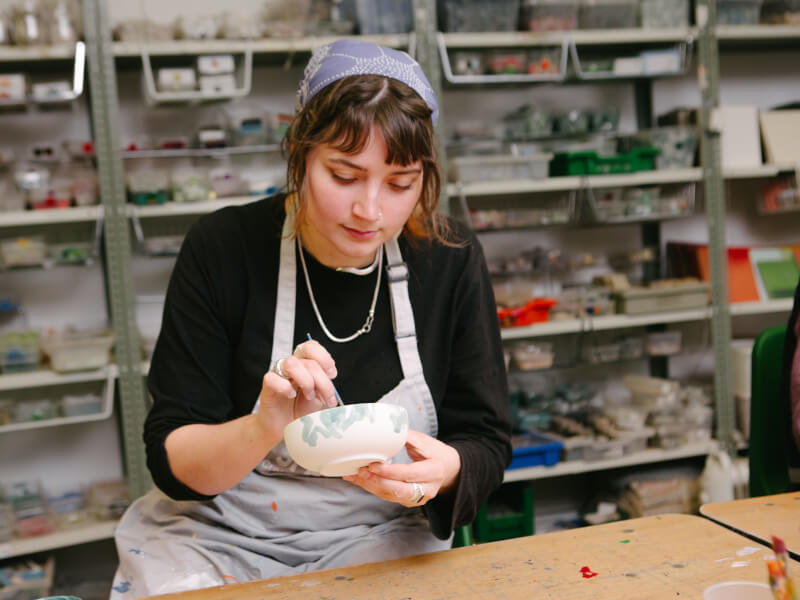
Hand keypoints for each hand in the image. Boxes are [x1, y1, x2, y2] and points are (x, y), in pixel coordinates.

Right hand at [256, 339, 338, 437]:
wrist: (283, 428)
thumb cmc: (300, 410)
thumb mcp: (319, 397)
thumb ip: (324, 387)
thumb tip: (330, 382)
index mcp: (304, 364)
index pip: (311, 347)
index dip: (324, 357)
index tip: (332, 374)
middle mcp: (291, 366)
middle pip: (308, 361)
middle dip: (322, 380)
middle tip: (327, 397)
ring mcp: (278, 374)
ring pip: (292, 364)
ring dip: (306, 381)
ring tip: (309, 396)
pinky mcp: (267, 386)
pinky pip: (273, 378)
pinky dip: (285, 387)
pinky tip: (291, 395)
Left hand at [342, 430, 461, 506]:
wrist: (448, 469)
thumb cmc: (435, 452)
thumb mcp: (425, 441)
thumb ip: (406, 436)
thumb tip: (385, 429)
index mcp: (434, 471)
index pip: (409, 474)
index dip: (389, 471)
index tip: (373, 464)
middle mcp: (427, 489)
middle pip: (399, 490)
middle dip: (377, 481)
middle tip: (360, 471)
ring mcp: (417, 498)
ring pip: (390, 495)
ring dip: (370, 485)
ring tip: (354, 474)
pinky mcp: (408, 501)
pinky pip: (387, 496)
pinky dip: (371, 487)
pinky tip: (358, 479)